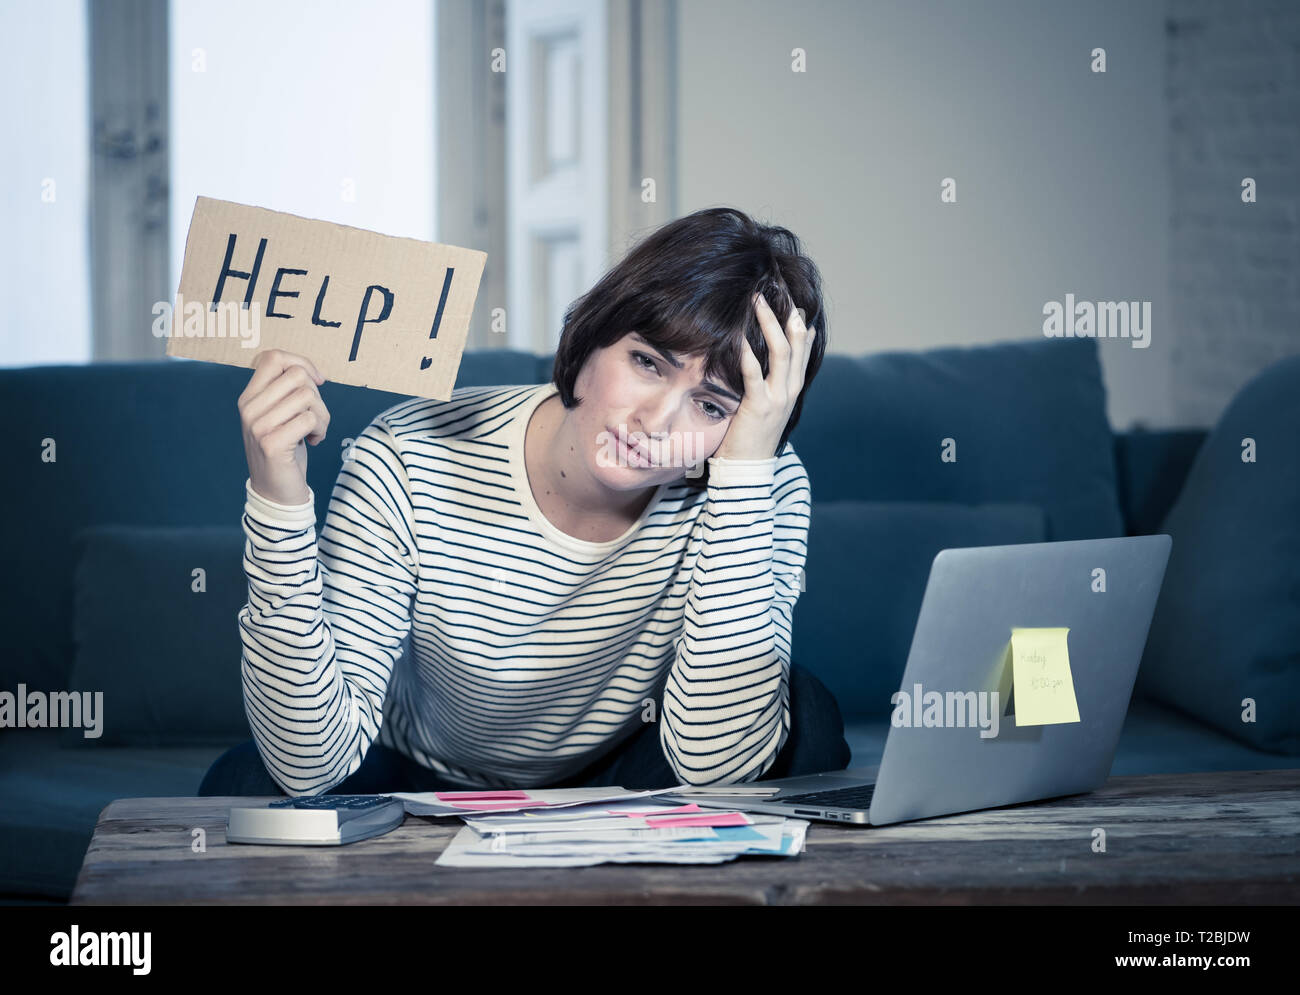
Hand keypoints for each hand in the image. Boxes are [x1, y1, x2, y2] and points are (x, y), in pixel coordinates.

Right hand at [238, 349, 330, 505]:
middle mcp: (249, 408)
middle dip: (317, 395)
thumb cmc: (285, 448)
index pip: (273, 357)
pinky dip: (320, 429)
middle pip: (297, 375)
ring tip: (315, 431)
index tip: (317, 382)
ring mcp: (257, 426)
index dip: (302, 363)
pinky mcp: (272, 443)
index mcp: (249, 397)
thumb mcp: (279, 415)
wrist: (276, 491)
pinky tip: (313, 441)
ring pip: (307, 396)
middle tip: (315, 417)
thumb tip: (312, 373)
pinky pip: (309, 419)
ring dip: (322, 415)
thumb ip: (287, 392)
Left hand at [711, 291, 815, 460]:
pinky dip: (748, 353)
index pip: (803, 347)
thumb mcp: (768, 403)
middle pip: (797, 343)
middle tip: (774, 289)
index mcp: (793, 387)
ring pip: (782, 352)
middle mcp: (791, 389)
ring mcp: (778, 398)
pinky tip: (740, 336)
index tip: (792, 299)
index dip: (800, 322)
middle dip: (787, 314)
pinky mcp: (759, 407)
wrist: (748, 469)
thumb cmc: (751, 433)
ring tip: (758, 301)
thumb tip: (761, 360)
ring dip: (770, 324)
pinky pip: (755, 374)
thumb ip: (770, 380)